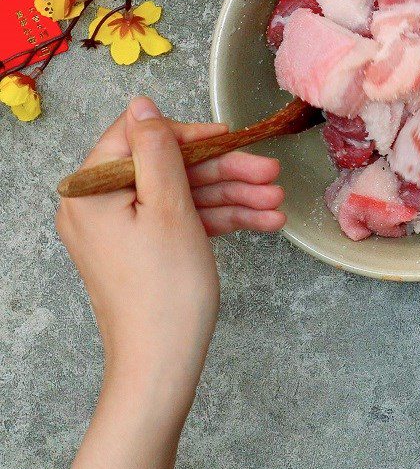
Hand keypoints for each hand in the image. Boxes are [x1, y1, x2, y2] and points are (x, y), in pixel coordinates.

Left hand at [59, 96, 284, 468]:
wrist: (163, 364)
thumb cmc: (164, 291)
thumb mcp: (168, 207)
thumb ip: (158, 150)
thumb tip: (142, 104)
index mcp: (92, 191)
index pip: (140, 138)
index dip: (190, 135)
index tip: (229, 137)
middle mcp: (101, 207)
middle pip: (171, 169)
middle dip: (226, 172)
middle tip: (270, 173)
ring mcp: (124, 230)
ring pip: (184, 196)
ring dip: (234, 197)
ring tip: (277, 202)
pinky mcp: (145, 249)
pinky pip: (184, 221)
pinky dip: (221, 220)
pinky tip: (263, 220)